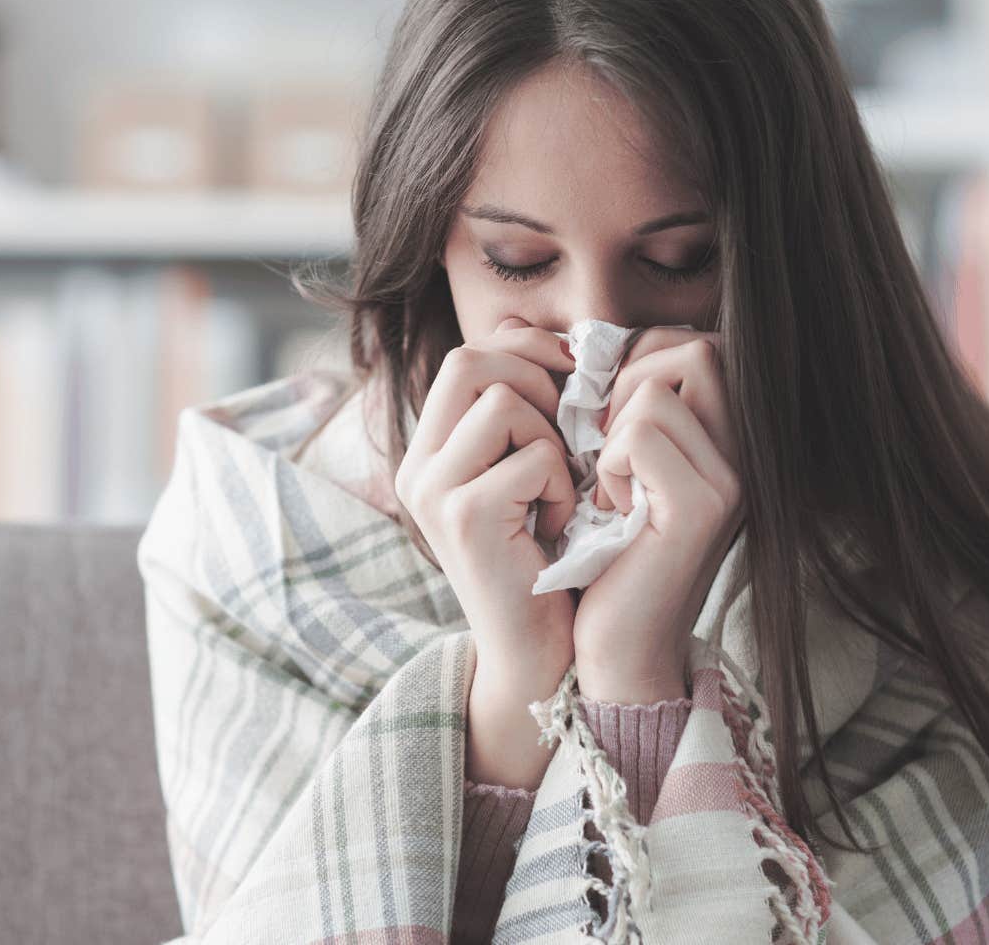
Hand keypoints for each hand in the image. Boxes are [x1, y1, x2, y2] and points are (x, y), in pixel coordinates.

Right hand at [395, 315, 579, 696]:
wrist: (538, 655)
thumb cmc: (547, 561)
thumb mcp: (528, 474)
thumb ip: (524, 411)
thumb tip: (544, 334)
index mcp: (428, 452)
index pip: (467, 354)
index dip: (526, 350)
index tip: (570, 377)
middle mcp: (417, 466)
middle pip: (472, 360)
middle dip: (538, 380)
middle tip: (569, 429)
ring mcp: (433, 491)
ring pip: (505, 401)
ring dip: (553, 439)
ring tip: (559, 490)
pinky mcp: (463, 517)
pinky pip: (534, 456)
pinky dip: (563, 487)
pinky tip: (559, 527)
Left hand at [571, 327, 744, 702]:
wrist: (615, 646)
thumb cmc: (603, 555)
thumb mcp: (609, 466)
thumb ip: (609, 403)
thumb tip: (542, 330)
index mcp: (727, 438)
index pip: (695, 343)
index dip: (637, 362)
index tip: (603, 420)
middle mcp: (746, 453)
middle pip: (692, 349)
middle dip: (626, 385)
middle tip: (601, 447)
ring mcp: (732, 479)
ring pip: (657, 389)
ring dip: (612, 433)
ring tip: (610, 488)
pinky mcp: (703, 508)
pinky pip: (642, 435)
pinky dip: (609, 465)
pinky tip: (609, 510)